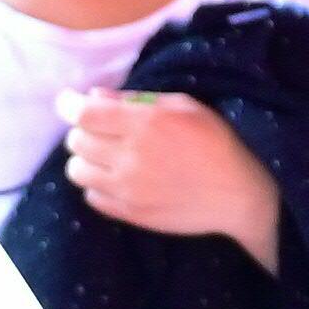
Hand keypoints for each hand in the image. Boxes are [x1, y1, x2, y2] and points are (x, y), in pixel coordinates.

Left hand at [61, 89, 280, 267]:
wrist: (238, 192)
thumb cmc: (216, 140)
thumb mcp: (184, 106)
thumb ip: (137, 99)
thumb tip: (95, 95)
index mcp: (146, 124)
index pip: (84, 114)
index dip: (69, 104)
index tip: (69, 102)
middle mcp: (131, 157)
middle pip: (76, 141)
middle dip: (83, 130)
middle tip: (101, 128)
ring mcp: (128, 189)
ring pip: (77, 171)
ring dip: (86, 158)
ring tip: (106, 155)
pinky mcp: (130, 213)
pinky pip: (91, 197)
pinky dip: (97, 185)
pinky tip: (118, 178)